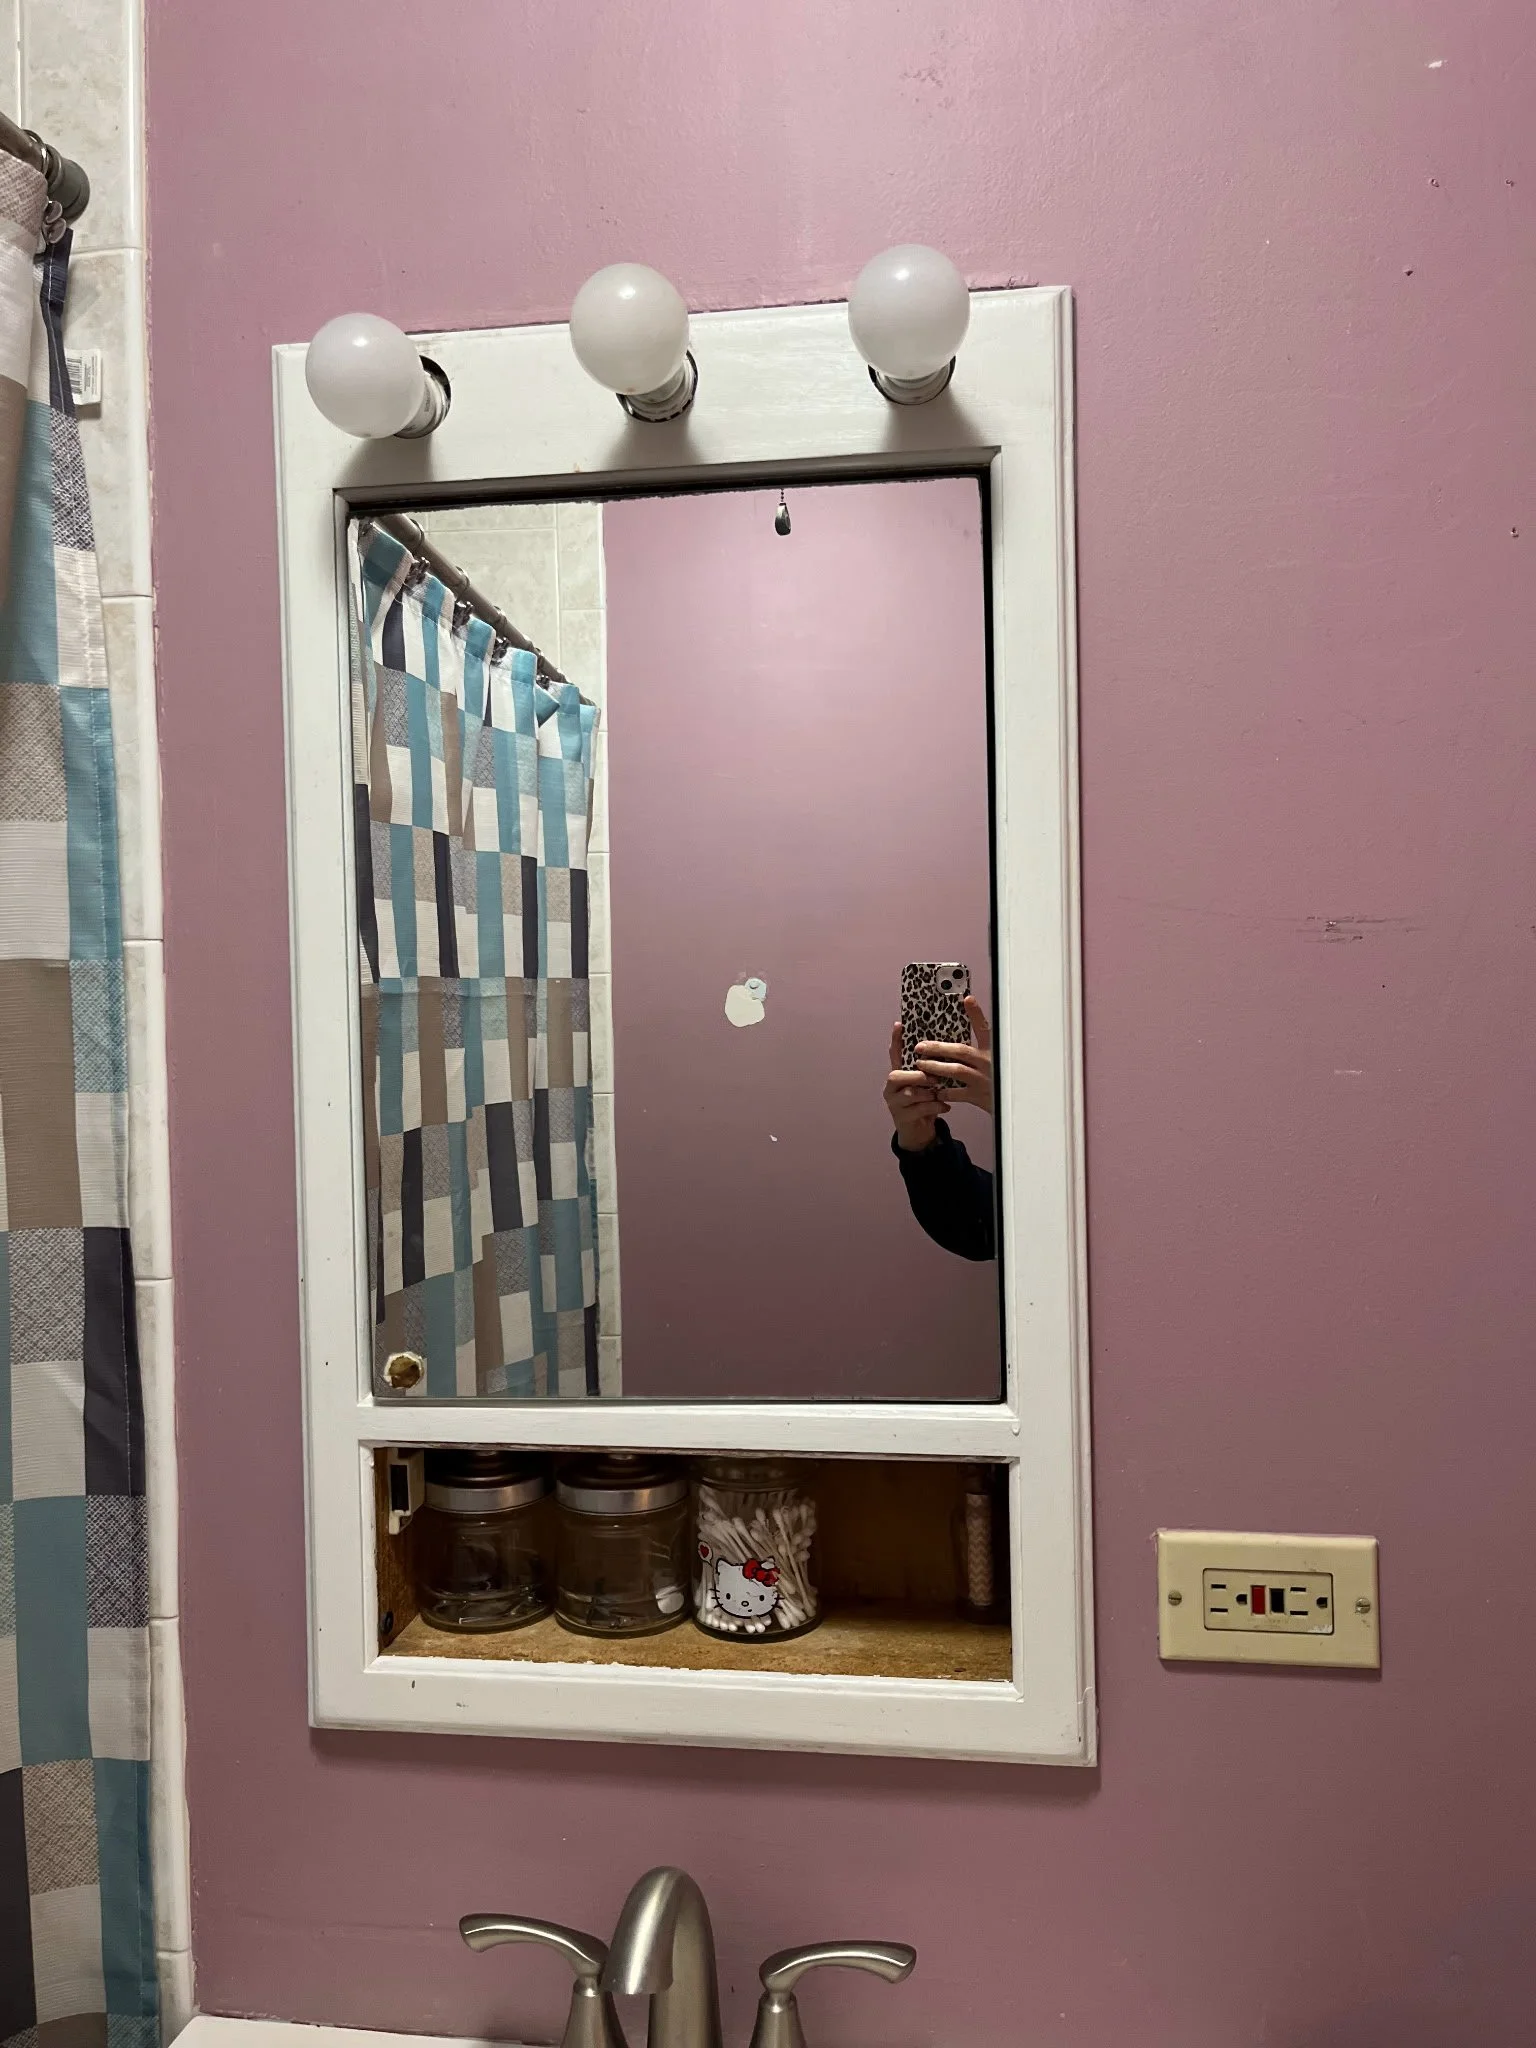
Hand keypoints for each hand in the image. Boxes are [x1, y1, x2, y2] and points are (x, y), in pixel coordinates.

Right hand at [885, 1022, 945, 1152]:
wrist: (919, 1133)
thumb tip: (943, 1050)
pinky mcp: (901, 1118)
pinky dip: (935, 1107)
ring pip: (909, 1093)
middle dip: (917, 1076)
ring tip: (940, 1094)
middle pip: (896, 1076)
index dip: (896, 1040)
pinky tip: (945, 1107)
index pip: (894, 1055)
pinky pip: (919, 1109)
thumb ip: (928, 1071)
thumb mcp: (925, 1086)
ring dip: (928, 1093)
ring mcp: (894, 1103)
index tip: (899, 1024)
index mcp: (898, 1075)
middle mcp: (891, 1088)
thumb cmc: (924, 1104)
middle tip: (933, 1079)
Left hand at [915, 996, 992, 1114]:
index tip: (967, 999)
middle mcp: (989, 1063)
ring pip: (956, 1071)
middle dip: (938, 1048)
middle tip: (920, 1046)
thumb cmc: (1001, 1079)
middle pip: (961, 1051)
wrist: (1014, 1105)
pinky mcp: (978, 1096)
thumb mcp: (997, 1060)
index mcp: (994, 1051)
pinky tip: (933, 1089)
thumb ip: (982, 1049)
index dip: (977, 1014)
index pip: (985, 1029)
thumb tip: (963, 1035)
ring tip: (920, 1064)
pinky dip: (942, 1091)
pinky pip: (955, 1093)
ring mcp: (983, 1080)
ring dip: (936, 1067)